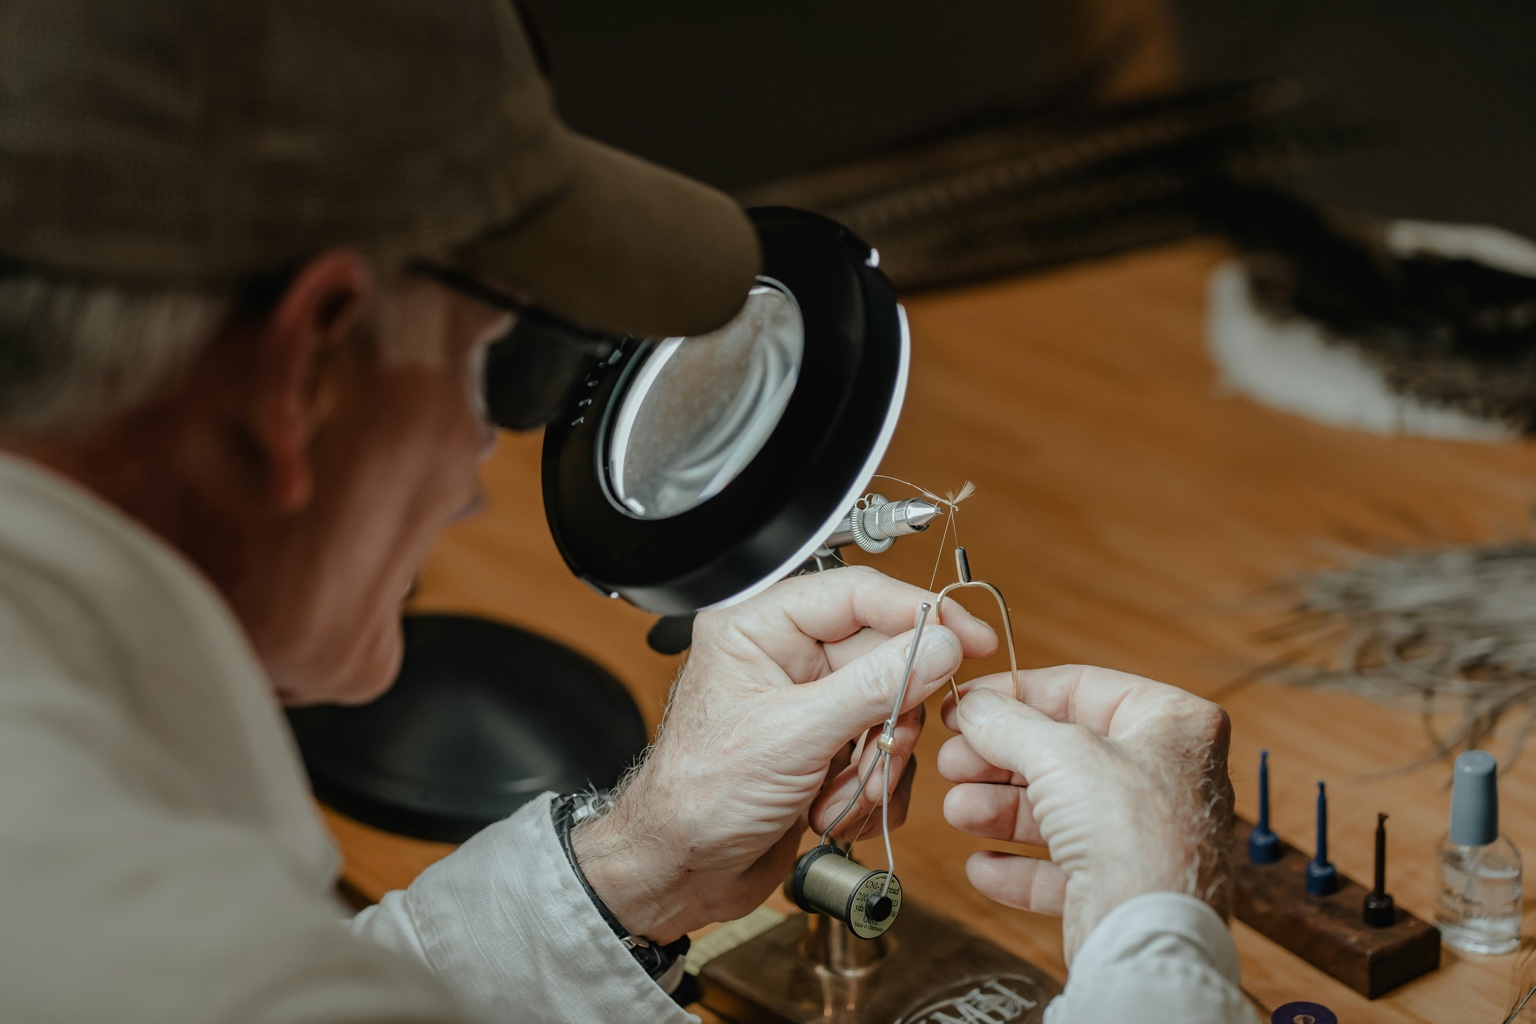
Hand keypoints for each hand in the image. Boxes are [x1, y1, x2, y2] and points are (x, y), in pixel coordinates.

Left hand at [573, 566, 996, 941]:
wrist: (680, 872)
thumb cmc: (699, 796)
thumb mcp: (794, 736)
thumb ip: (873, 685)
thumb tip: (939, 645)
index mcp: (760, 626)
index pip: (859, 593)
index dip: (920, 614)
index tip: (970, 639)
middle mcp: (787, 656)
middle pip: (887, 659)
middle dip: (889, 720)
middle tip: (879, 749)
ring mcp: (810, 704)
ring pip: (892, 713)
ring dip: (877, 765)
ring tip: (838, 794)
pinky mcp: (827, 747)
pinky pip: (885, 754)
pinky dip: (870, 791)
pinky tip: (830, 811)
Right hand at [938, 666, 1233, 961]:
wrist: (1150, 937)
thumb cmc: (1132, 831)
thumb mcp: (1059, 754)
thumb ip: (1008, 725)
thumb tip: (973, 707)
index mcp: (1171, 723)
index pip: (1081, 689)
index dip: (1015, 693)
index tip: (966, 702)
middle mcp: (1165, 775)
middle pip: (1063, 752)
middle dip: (999, 760)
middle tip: (951, 761)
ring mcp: (1145, 833)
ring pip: (1058, 810)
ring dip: (999, 810)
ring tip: (957, 811)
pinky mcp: (1123, 886)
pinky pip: (1062, 867)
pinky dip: (1019, 865)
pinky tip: (983, 866)